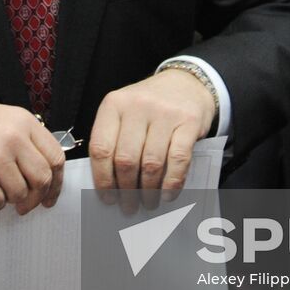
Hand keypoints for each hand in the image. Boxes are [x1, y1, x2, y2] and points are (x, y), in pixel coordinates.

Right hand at [0, 98, 65, 215]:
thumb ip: (22, 138)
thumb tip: (42, 167)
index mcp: (22, 121)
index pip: (55, 156)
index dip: (57, 181)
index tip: (51, 193)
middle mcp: (13, 138)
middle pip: (43, 178)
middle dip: (37, 197)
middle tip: (28, 204)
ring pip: (20, 194)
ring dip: (9, 199)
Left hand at [88, 68, 214, 191]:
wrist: (186, 83)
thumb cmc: (149, 105)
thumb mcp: (124, 112)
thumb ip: (114, 140)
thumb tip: (109, 186)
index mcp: (114, 105)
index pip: (101, 148)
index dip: (102, 179)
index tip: (107, 198)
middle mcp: (137, 106)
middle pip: (125, 159)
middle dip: (126, 190)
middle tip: (129, 206)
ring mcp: (164, 113)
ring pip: (151, 163)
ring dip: (149, 191)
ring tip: (148, 203)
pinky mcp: (188, 122)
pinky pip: (178, 159)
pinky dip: (172, 182)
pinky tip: (168, 194)